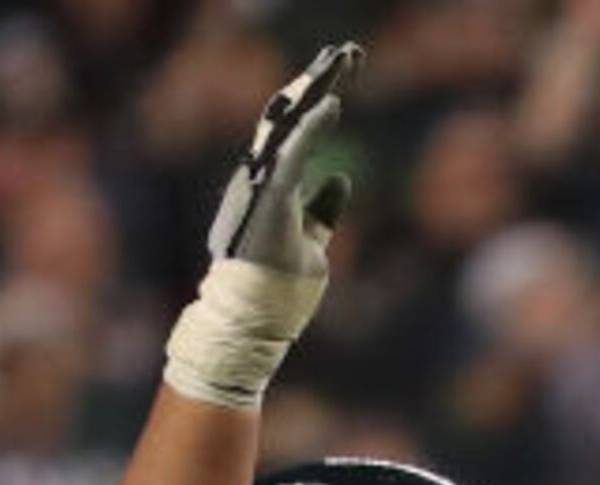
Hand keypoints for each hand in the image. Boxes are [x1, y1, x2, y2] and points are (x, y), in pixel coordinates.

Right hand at [162, 41, 357, 409]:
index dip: (315, 103)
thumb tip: (340, 178)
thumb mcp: (312, 242)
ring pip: (288, 123)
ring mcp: (260, 184)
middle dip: (316, 81)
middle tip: (345, 51)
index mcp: (269, 184)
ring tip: (343, 58)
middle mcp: (259, 176)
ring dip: (316, 88)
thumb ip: (322, 210)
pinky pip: (291, 152)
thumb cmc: (278, 286)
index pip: (293, 133)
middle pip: (289, 116)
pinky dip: (312, 126)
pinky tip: (333, 102)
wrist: (254, 318)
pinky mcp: (268, 198)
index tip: (339, 77)